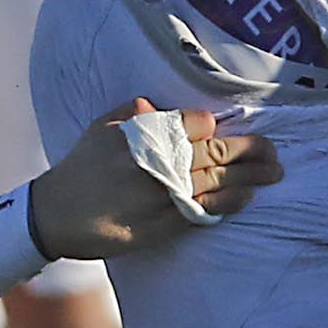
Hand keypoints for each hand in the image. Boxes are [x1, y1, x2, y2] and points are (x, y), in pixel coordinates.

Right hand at [30, 99, 279, 258]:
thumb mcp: (99, 129)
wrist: (54, 214)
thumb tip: (155, 105)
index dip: (216, 127)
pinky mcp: (163, 223)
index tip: (226, 132)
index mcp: (144, 134)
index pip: (198, 123)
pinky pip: (205, 210)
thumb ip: (130, 113)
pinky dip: (229, 203)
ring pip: (218, 181)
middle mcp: (158, 161)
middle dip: (251, 150)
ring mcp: (163, 193)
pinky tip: (246, 198)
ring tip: (273, 172)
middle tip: (273, 151)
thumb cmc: (79, 168)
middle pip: (216, 151)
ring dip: (251, 176)